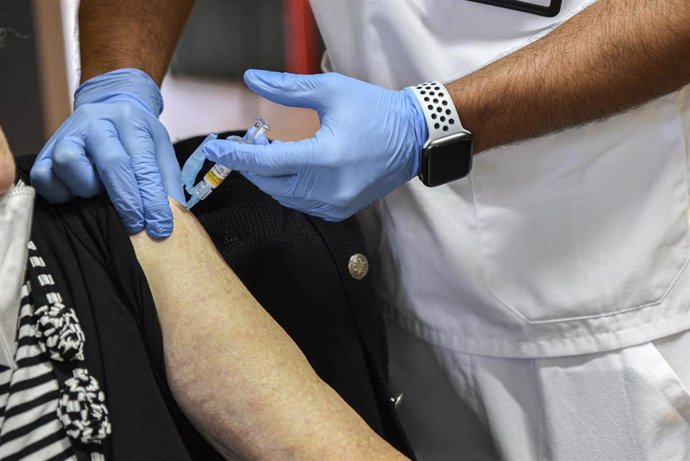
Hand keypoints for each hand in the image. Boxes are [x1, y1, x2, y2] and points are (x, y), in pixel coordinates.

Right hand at [30, 69, 182, 237]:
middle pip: (110, 163)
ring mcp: (66, 134)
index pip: (143, 163)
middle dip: (127, 201)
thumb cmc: (137, 137)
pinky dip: (61, 192)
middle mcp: (95, 121)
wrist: (107, 111)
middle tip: (137, 225)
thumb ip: (167, 181)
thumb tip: (171, 217)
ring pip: (69, 164)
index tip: (160, 226)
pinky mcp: (45, 151)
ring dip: (87, 188)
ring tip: (100, 193)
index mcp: (129, 120)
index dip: (152, 199)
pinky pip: (44, 177)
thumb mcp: (160, 149)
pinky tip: (77, 194)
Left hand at [202, 70, 426, 220]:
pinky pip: (302, 204)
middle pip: (271, 182)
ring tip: (269, 152)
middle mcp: (330, 188)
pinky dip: (289, 188)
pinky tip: (289, 169)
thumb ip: (288, 88)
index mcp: (327, 158)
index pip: (267, 161)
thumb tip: (253, 79)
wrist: (414, 138)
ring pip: (284, 196)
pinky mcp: (342, 211)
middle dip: (252, 163)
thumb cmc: (376, 111)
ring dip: (269, 176)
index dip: (237, 154)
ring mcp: (337, 204)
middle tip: (246, 142)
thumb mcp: (331, 90)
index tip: (214, 147)